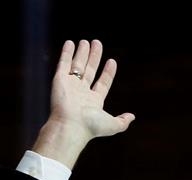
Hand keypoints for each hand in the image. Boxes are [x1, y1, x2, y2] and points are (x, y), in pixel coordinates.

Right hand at [33, 39, 135, 167]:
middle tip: (97, 43)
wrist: (70, 125)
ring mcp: (70, 86)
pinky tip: (70, 43)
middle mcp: (81, 93)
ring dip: (81, 53)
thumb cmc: (91, 126)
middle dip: (94, 57)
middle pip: (89, 70)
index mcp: (94, 101)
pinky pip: (63, 63)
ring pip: (77, 65)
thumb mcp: (113, 125)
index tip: (112, 61)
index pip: (103, 83)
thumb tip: (132, 117)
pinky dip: (66, 53)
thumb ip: (123, 121)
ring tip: (86, 41)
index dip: (108, 72)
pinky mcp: (59, 80)